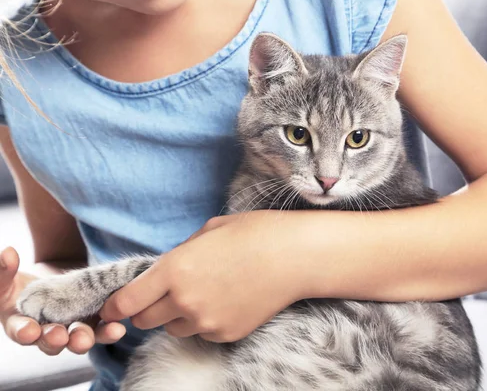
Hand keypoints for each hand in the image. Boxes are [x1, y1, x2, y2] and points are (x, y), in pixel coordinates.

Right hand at [0, 247, 125, 354]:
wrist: (47, 284)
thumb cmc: (18, 284)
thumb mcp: (7, 277)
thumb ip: (4, 269)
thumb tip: (8, 252)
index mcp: (21, 324)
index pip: (21, 331)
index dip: (24, 332)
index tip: (30, 331)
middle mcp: (47, 332)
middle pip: (51, 341)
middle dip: (55, 339)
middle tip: (60, 337)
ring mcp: (72, 329)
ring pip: (78, 339)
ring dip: (84, 339)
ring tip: (87, 337)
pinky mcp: (93, 323)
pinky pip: (101, 330)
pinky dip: (109, 331)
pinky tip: (118, 328)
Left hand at [100, 211, 307, 342]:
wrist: (295, 256)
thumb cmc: (254, 233)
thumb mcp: (208, 231)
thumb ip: (180, 253)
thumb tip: (167, 269)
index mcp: (175, 269)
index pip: (127, 301)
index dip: (114, 306)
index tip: (111, 307)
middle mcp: (185, 301)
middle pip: (145, 321)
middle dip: (146, 309)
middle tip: (162, 295)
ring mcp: (206, 321)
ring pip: (173, 329)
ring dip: (177, 316)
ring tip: (203, 293)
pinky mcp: (226, 334)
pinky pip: (202, 333)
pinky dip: (204, 321)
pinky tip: (226, 300)